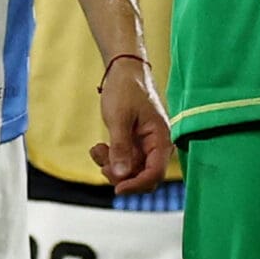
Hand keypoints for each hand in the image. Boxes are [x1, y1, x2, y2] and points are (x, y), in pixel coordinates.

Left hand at [92, 54, 172, 194]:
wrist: (123, 69)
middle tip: (103, 163)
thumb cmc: (126, 88)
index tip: (118, 189)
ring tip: (98, 149)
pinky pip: (124, 161)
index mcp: (161, 138)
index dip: (137, 185)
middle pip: (143, 176)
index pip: (155, 173)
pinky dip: (109, 158)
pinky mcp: (135, 143)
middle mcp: (156, 145)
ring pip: (131, 170)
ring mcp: (145, 145)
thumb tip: (122, 176)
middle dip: (122, 175)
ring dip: (112, 166)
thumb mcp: (120, 117)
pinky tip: (98, 147)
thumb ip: (121, 147)